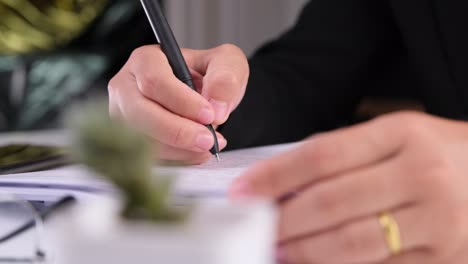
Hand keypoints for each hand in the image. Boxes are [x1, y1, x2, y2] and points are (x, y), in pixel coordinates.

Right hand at [108, 44, 248, 163]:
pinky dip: (176, 159)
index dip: (182, 102)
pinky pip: (149, 156)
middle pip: (140, 113)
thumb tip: (217, 110)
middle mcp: (126, 87)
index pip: (155, 81)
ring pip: (142, 139)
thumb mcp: (227, 63)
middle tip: (208, 140)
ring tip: (209, 145)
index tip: (209, 115)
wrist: (205, 95)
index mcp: (146, 60)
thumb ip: (226, 79)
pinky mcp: (130, 140)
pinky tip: (197, 152)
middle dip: (177, 131)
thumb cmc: (210, 74)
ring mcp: (123, 116)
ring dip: (179, 149)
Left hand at [230, 112, 467, 263]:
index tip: (242, 191)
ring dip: (303, 250)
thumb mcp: (397, 136)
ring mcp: (439, 220)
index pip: (321, 155)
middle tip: (255, 227)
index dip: (274, 176)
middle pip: (329, 202)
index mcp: (403, 133)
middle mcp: (422, 174)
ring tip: (279, 249)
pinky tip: (315, 262)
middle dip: (282, 220)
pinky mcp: (446, 258)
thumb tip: (285, 184)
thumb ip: (343, 155)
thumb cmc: (438, 154)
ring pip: (350, 243)